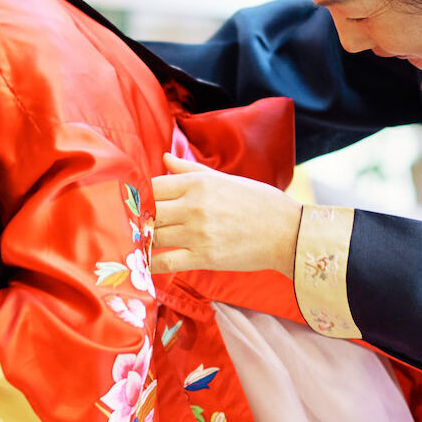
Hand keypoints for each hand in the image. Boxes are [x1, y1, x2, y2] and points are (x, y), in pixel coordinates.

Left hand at [151, 154, 301, 275]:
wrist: (287, 232)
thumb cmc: (258, 203)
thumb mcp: (224, 179)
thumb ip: (189, 170)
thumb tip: (164, 158)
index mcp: (198, 183)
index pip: (153, 187)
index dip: (140, 196)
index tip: (136, 205)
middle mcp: (194, 206)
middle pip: (148, 212)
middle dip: (138, 219)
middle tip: (133, 226)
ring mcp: (197, 232)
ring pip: (152, 236)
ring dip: (141, 241)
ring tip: (137, 243)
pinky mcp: (203, 257)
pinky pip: (165, 261)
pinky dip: (151, 263)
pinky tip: (146, 263)